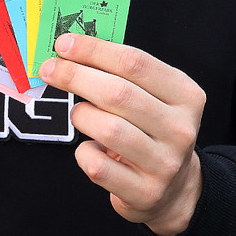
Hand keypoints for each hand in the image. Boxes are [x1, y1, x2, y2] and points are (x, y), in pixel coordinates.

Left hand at [38, 34, 204, 235]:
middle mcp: (180, 129)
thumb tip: (70, 49)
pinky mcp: (144, 191)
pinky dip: (84, 152)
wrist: (173, 189)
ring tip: (79, 115)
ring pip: (108, 129)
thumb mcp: (151, 98)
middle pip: (118, 93)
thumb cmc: (150, 131)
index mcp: (185, 96)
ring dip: (81, 116)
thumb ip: (120, 74)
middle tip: (50, 70)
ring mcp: (164, 163)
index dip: (94, 50)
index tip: (63, 44)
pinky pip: (97, 165)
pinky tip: (90, 149)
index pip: (135, 63)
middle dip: (75, 76)